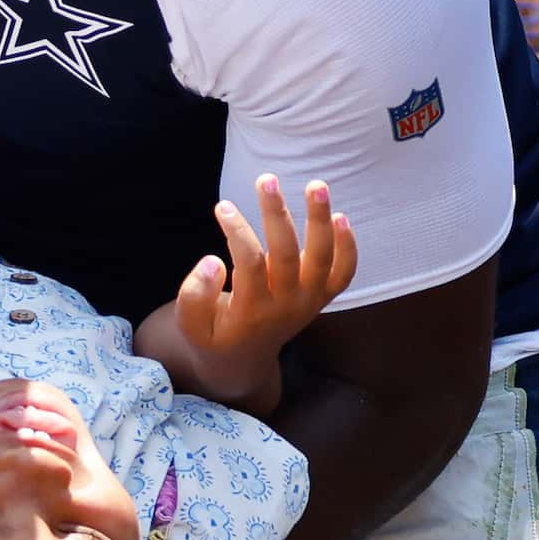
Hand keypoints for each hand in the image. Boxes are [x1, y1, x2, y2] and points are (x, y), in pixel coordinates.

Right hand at [170, 176, 357, 409]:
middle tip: (265, 179)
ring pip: (322, 259)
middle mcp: (286, 307)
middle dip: (276, 214)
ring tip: (316, 185)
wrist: (243, 361)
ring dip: (320, 221)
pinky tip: (341, 217)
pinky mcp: (320, 298)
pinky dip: (348, 247)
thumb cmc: (213, 334)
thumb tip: (213, 261)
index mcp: (251, 313)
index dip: (236, 231)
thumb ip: (194, 295)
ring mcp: (308, 303)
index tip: (222, 206)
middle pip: (286, 254)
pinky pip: (343, 273)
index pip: (249, 263)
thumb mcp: (190, 325)